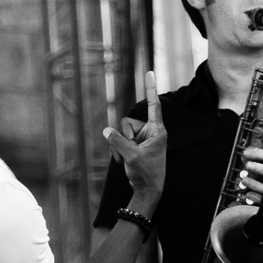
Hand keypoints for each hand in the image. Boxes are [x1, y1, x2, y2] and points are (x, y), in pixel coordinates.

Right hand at [103, 71, 166, 201]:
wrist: (148, 191)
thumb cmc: (146, 174)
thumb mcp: (130, 156)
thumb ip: (117, 141)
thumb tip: (106, 130)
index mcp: (157, 131)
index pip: (154, 105)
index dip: (150, 88)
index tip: (149, 71)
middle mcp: (150, 132)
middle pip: (127, 122)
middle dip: (123, 137)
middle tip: (129, 153)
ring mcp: (141, 139)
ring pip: (120, 132)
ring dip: (118, 146)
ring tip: (126, 160)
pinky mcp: (134, 146)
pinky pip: (118, 140)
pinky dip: (117, 151)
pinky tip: (123, 161)